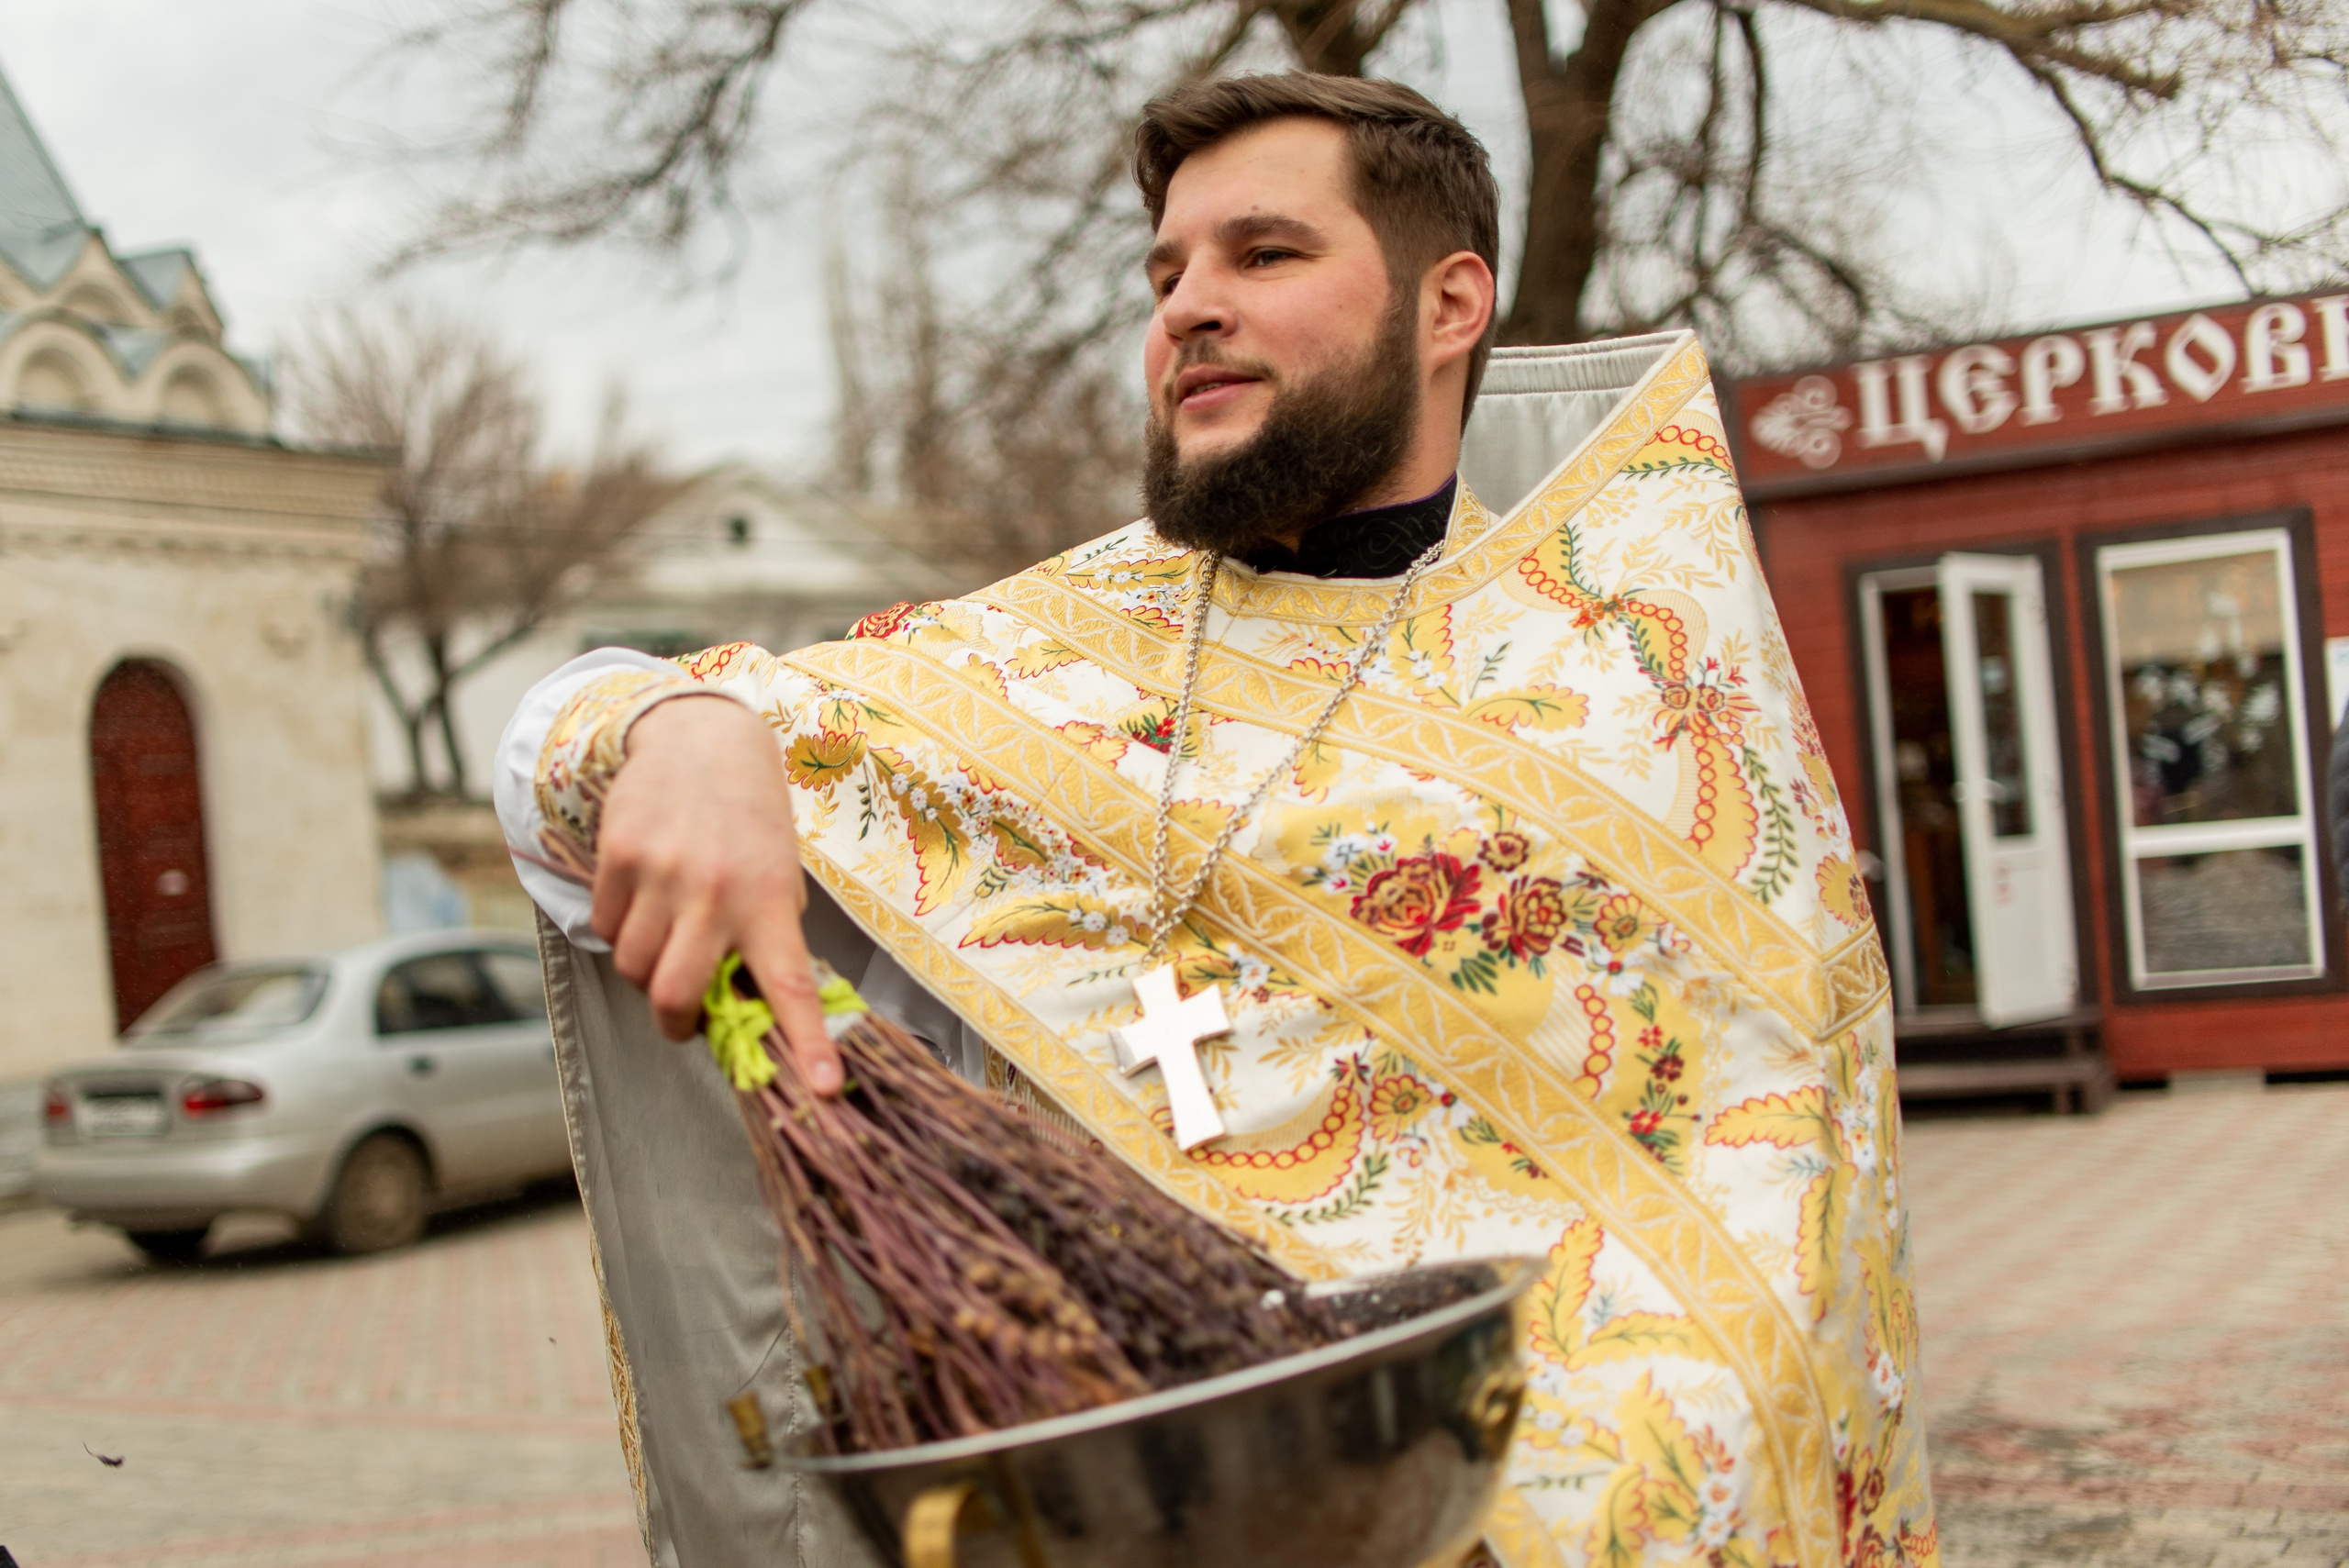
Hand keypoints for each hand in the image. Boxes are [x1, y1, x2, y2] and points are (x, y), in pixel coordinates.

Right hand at [591, 696, 843, 1093]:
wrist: (701, 740)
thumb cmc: (750, 823)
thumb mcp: (779, 877)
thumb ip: (766, 940)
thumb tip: (755, 1016)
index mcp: (771, 901)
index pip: (791, 986)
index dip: (807, 1042)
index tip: (825, 1089)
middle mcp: (716, 891)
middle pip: (675, 996)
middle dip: (675, 1024)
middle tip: (687, 1018)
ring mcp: (662, 873)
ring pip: (632, 968)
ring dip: (645, 972)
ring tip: (668, 938)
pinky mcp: (618, 856)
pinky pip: (605, 927)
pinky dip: (619, 929)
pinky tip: (643, 897)